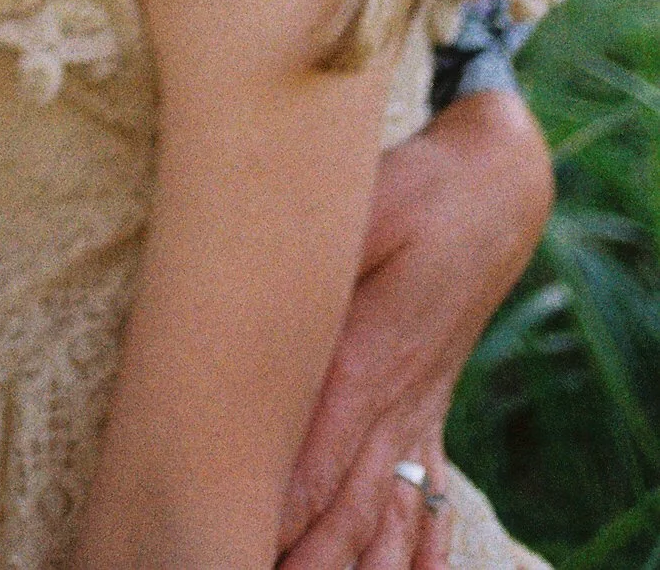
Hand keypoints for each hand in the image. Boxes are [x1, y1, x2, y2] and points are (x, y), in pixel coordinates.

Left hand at [278, 90, 552, 569]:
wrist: (495, 193)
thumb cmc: (415, 193)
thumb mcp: (358, 207)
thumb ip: (305, 255)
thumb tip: (247, 280)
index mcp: (366, 358)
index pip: (311, 458)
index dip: (272, 509)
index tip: (231, 538)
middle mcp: (397, 405)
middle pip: (344, 510)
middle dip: (300, 555)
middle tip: (241, 567)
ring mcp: (419, 416)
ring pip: (383, 518)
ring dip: (347, 563)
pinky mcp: (430, 414)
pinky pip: (425, 503)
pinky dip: (410, 553)